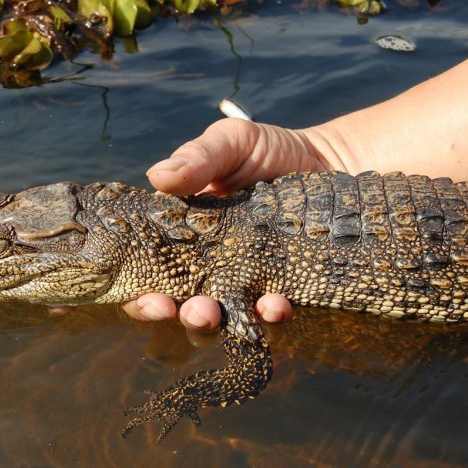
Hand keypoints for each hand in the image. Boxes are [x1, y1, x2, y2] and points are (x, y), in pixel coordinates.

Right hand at [123, 118, 342, 329]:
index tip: (152, 298)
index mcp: (179, 234)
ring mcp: (242, 281)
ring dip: (216, 324)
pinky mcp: (278, 288)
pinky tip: (275, 305)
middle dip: (182, 315)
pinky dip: (268, 315)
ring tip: (221, 315)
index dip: (141, 294)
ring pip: (220, 319)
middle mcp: (205, 266)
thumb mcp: (229, 143)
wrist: (326, 160)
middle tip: (193, 311)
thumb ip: (197, 157)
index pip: (146, 273)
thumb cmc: (267, 150)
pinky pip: (268, 313)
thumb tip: (157, 176)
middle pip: (179, 306)